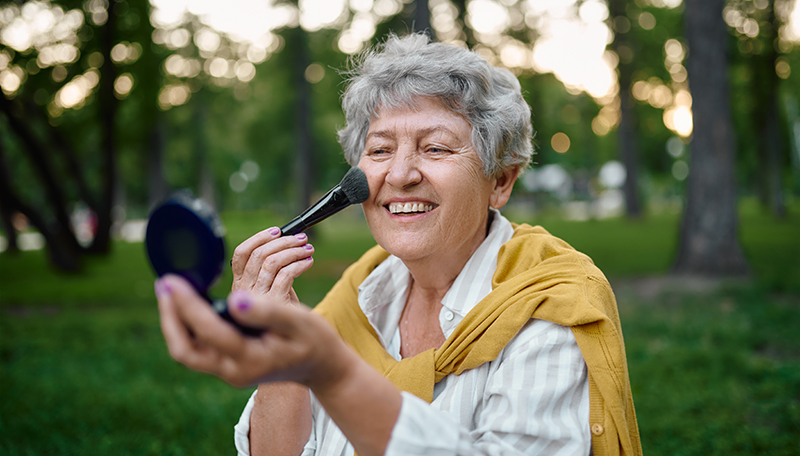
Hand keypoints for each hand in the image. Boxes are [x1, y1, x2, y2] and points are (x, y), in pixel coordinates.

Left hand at [155, 274, 349, 388]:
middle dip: (170, 318)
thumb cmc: (314, 341)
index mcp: (250, 359)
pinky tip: (189, 301)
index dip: (187, 304)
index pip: (208, 331)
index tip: (172, 280)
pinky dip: (189, 323)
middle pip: (185, 350)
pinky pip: (198, 346)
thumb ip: (268, 311)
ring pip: (188, 349)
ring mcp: (229, 369)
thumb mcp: (298, 321)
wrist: (322, 366)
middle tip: (164, 285)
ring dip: (175, 320)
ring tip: (171, 290)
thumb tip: (235, 300)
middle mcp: (234, 369)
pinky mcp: (229, 362)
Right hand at [230, 227, 313, 304]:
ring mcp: (258, 298)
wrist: (292, 338)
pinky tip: (308, 263)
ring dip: (294, 251)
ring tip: (308, 249)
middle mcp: (244, 291)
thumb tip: (284, 239)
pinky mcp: (273, 304)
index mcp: (240, 284)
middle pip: (259, 255)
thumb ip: (270, 267)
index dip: (259, 238)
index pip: (240, 254)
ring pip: (272, 262)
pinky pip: (286, 275)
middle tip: (301, 239)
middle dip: (283, 241)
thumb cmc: (282, 310)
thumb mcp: (271, 286)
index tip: (277, 231)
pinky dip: (299, 264)